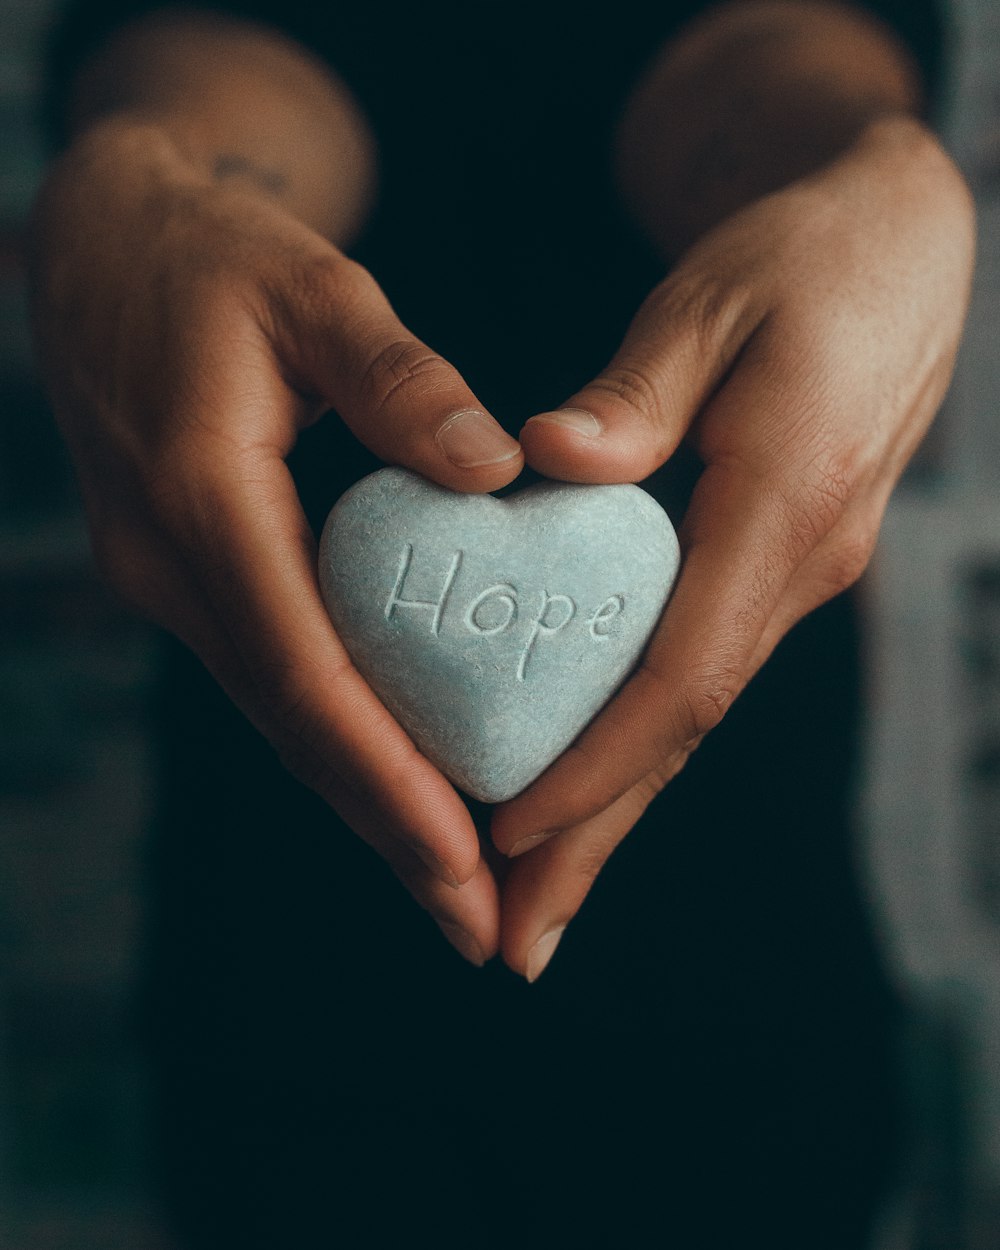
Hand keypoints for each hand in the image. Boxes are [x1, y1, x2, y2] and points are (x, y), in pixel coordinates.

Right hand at [29, 118, 524, 965]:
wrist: (106, 250)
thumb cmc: (211, 257)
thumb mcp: (309, 286)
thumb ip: (398, 377)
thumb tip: (496, 468)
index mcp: (203, 498)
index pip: (303, 671)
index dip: (383, 775)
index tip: (462, 857)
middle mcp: (174, 566)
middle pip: (296, 727)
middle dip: (387, 832)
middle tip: (478, 926)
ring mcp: (174, 580)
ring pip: (285, 718)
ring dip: (367, 805)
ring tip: (455, 889)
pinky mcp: (196, 577)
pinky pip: (278, 678)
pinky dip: (342, 742)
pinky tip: (399, 785)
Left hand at [493, 117, 974, 979]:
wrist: (894, 247)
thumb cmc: (799, 257)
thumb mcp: (710, 300)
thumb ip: (633, 394)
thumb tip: (539, 461)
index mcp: (784, 503)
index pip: (682, 674)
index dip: (597, 763)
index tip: (506, 829)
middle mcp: (798, 566)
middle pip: (683, 733)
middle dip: (596, 840)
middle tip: (511, 941)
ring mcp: (794, 576)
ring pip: (689, 720)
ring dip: (613, 812)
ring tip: (532, 897)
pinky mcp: (773, 568)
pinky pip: (695, 676)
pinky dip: (634, 744)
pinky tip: (585, 787)